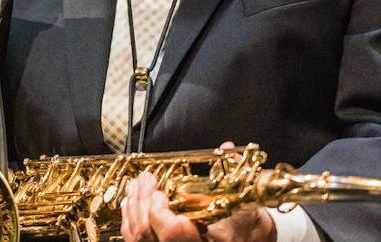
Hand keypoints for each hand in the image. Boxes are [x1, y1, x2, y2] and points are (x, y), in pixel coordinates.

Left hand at [121, 170, 277, 241]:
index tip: (158, 192)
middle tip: (145, 180)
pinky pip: (138, 241)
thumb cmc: (247, 222)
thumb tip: (227, 147)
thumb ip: (234, 171)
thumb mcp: (245, 198)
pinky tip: (131, 202)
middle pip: (150, 234)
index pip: (174, 234)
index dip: (159, 213)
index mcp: (210, 240)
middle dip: (142, 202)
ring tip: (136, 186)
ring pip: (140, 238)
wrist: (250, 239)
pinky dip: (130, 221)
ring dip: (133, 209)